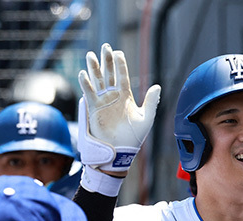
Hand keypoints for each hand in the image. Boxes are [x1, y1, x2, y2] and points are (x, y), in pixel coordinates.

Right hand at [77, 43, 160, 172]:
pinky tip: (84, 73)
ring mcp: (102, 101)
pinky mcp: (94, 109)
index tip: (118, 53)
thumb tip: (158, 86)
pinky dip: (86, 83)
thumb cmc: (134, 138)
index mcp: (125, 96)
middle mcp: (113, 96)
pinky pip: (89, 93)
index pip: (122, 76)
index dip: (120, 64)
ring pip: (97, 80)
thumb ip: (151, 102)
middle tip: (105, 47)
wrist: (119, 152)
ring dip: (94, 68)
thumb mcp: (146, 119)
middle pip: (108, 74)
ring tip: (91, 55)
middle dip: (107, 61)